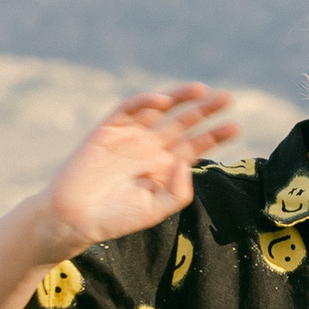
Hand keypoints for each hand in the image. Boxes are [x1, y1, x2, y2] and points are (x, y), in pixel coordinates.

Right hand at [40, 85, 238, 252]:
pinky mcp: (107, 130)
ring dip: (180, 98)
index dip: (214, 136)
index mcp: (163, 167)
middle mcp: (149, 148)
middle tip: (228, 98)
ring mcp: (129, 137)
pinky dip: (144, 102)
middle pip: (183, 123)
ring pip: (159, 110)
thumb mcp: (154, 211)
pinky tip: (163, 101)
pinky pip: (128, 109)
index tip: (235, 127)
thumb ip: (177, 192)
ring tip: (202, 89)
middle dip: (205, 111)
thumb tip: (187, 163)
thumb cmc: (114, 218)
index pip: (194, 146)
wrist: (73, 218)